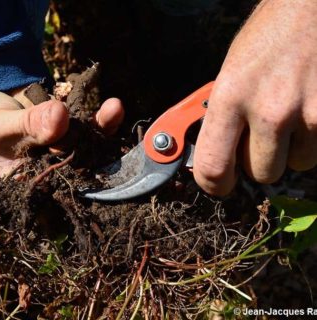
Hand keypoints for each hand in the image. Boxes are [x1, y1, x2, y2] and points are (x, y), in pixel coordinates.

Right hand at [0, 89, 123, 175]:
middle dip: (93, 147)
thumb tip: (61, 116)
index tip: (84, 158)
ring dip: (104, 128)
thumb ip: (28, 125)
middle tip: (94, 128)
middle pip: (81, 163)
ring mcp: (68, 149)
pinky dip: (103, 118)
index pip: (60, 185)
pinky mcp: (76, 130)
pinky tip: (114, 107)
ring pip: (91, 144)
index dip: (76, 174)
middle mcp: (56, 169)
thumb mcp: (0, 127)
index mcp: (35, 183)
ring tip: (113, 110)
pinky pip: (92, 126)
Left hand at [193, 0, 316, 195]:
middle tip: (259, 136)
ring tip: (288, 114)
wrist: (311, 8)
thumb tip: (210, 155)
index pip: (214, 168)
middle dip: (257, 161)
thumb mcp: (230, 74)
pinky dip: (311, 140)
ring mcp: (309, 114)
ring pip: (294, 165)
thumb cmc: (267, 39)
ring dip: (288, 149)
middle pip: (260, 174)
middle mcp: (269, 110)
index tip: (219, 184)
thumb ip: (220, 119)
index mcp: (230, 97)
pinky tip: (308, 109)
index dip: (214, 185)